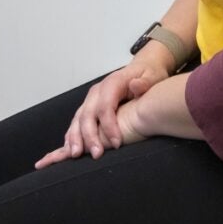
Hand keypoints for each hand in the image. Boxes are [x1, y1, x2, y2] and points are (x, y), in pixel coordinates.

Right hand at [34, 59, 168, 169]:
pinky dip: (71, 135)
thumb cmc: (148, 74)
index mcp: (113, 83)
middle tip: (96, 154)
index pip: (105, 106)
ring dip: (75, 137)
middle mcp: (98, 91)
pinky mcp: (89, 106)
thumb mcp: (153, 76)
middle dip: (89, 135)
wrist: (143, 68)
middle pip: (88, 113)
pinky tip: (69, 148)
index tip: (117, 143)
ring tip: (75, 155)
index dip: (109, 126)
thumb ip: (145, 83)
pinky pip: (77, 121)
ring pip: (78, 118)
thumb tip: (136, 85)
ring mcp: (91, 99)